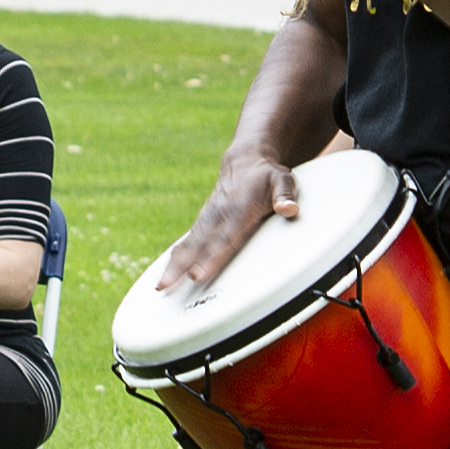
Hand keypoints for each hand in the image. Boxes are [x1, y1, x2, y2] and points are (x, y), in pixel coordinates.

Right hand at [153, 152, 295, 293]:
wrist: (246, 161)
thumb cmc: (266, 176)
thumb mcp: (282, 180)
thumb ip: (285, 194)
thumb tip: (289, 209)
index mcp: (238, 209)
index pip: (224, 237)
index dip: (211, 257)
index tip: (197, 275)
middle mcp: (218, 215)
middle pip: (198, 245)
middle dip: (182, 266)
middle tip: (167, 285)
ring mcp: (207, 219)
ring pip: (188, 246)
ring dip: (173, 266)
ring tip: (160, 286)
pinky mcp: (202, 224)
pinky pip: (186, 244)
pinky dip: (174, 259)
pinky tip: (165, 277)